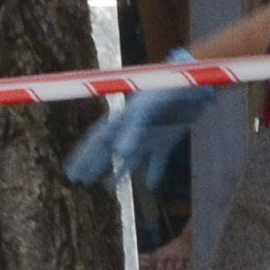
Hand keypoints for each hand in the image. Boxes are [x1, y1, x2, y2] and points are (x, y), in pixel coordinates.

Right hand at [63, 52, 212, 186]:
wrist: (198, 80)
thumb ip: (135, 128)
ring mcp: (152, 134)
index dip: (84, 155)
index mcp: (124, 117)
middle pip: (109, 149)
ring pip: (130, 157)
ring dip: (118, 171)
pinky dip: (154, 173)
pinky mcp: (169, 138)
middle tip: (77, 180)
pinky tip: (150, 186)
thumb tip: (119, 152)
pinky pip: (159, 159)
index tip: (72, 172)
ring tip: (106, 188)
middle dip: (93, 164)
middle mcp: (134, 127)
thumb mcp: (151, 107)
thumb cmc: (170, 89)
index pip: (99, 139)